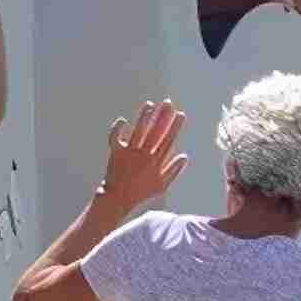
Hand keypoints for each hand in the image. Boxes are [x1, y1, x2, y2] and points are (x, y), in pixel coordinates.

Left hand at [96, 99, 187, 223]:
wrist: (118, 198)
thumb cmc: (141, 192)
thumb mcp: (162, 185)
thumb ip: (174, 170)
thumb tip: (184, 156)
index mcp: (156, 162)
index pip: (168, 140)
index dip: (175, 126)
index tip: (180, 114)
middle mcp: (144, 155)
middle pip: (155, 132)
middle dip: (163, 116)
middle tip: (168, 103)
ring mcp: (129, 153)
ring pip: (138, 131)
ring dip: (144, 117)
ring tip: (150, 105)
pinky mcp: (116, 153)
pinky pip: (115, 138)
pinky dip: (117, 129)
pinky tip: (123, 120)